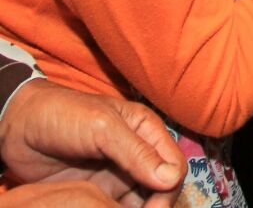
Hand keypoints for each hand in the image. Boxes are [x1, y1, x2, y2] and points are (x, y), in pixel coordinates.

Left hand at [0, 80, 183, 206]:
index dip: (169, 188)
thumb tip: (172, 178)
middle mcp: (137, 154)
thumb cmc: (64, 115)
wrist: (17, 126)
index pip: (174, 164)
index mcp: (146, 130)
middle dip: (155, 205)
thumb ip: (136, 152)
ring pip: (140, 201)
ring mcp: (117, 175)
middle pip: (162, 187)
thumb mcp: (102, 127)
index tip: (154, 207)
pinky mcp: (96, 192)